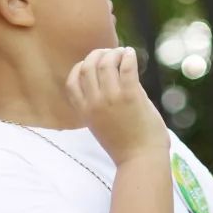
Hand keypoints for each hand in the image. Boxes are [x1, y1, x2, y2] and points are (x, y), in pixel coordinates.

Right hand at [66, 47, 168, 164]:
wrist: (141, 159)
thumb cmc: (125, 145)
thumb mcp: (101, 125)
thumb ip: (99, 105)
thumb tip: (109, 80)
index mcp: (85, 111)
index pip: (72, 81)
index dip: (81, 66)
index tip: (93, 63)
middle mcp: (95, 103)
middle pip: (88, 66)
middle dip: (98, 54)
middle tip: (110, 53)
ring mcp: (112, 99)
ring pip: (106, 63)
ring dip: (114, 53)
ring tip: (123, 53)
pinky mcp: (131, 96)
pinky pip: (126, 67)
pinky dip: (128, 56)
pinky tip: (131, 54)